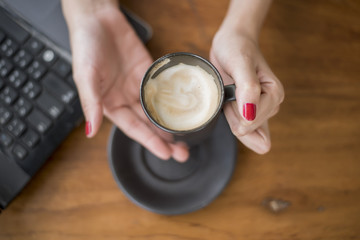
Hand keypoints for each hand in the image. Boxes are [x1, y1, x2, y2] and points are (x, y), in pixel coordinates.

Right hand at [64, 3, 188, 160]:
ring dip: (172, 124)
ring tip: (188, 136)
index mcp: (110, 104)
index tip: (165, 153)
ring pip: (158, 110)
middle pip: (149, 124)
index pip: (133, 128)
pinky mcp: (149, 72)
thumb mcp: (85, 76)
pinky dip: (174, 99)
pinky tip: (186, 108)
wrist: (97, 18)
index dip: (149, 142)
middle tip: (182, 152)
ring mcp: (139, 86)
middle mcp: (126, 98)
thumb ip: (90, 103)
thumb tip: (90, 131)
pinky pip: (163, 88)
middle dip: (165, 139)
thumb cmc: (85, 46)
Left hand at [210, 30, 283, 153]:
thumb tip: (249, 117)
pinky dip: (231, 120)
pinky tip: (229, 104)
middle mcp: (271, 105)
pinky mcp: (250, 112)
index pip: (249, 123)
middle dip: (232, 114)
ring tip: (230, 93)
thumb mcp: (240, 63)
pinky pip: (243, 130)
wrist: (232, 41)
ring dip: (230, 115)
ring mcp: (261, 110)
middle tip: (229, 90)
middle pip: (246, 130)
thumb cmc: (236, 47)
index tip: (231, 88)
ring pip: (243, 132)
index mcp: (274, 95)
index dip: (233, 110)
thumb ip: (247, 88)